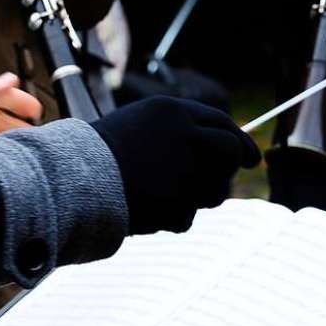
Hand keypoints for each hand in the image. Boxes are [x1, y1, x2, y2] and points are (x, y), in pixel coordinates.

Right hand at [92, 98, 259, 235]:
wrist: (74, 177)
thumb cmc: (103, 149)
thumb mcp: (142, 122)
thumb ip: (181, 129)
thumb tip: (224, 147)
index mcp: (173, 110)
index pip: (222, 122)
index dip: (240, 141)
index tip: (251, 157)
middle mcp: (185, 137)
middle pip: (230, 152)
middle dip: (230, 167)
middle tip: (221, 177)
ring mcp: (184, 172)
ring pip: (216, 190)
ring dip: (201, 194)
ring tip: (166, 190)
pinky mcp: (178, 205)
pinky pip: (188, 214)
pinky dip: (174, 214)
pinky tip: (149, 204)